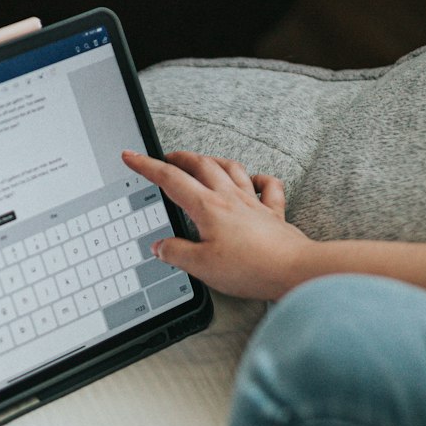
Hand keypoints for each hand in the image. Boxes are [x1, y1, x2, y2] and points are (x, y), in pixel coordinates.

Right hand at [123, 150, 316, 299]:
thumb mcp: (202, 267)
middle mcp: (230, 198)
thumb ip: (177, 253)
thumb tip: (161, 246)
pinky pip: (268, 186)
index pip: (171, 179)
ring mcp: (254, 203)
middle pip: (201, 165)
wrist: (294, 270)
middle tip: (166, 157)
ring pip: (232, 168)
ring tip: (204, 161)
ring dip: (214, 161)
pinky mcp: (274, 214)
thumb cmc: (250, 268)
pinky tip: (255, 180)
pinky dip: (259, 179)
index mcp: (208, 207)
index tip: (132, 156)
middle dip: (180, 158)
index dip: (148, 166)